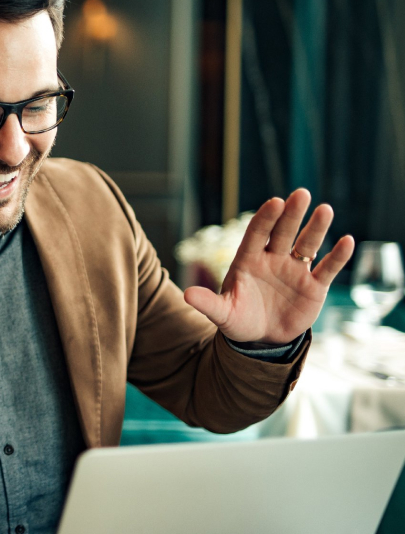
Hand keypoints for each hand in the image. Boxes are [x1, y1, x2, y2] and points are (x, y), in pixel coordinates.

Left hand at [184, 188, 354, 344]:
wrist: (261, 339)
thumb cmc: (239, 320)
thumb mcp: (222, 314)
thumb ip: (208, 303)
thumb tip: (187, 296)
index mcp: (249, 260)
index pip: (257, 234)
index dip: (266, 218)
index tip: (275, 202)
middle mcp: (273, 259)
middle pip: (284, 232)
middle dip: (292, 214)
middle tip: (301, 194)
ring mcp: (295, 270)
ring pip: (308, 244)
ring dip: (316, 228)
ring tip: (325, 210)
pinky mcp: (314, 286)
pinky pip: (327, 268)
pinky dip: (337, 256)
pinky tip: (347, 241)